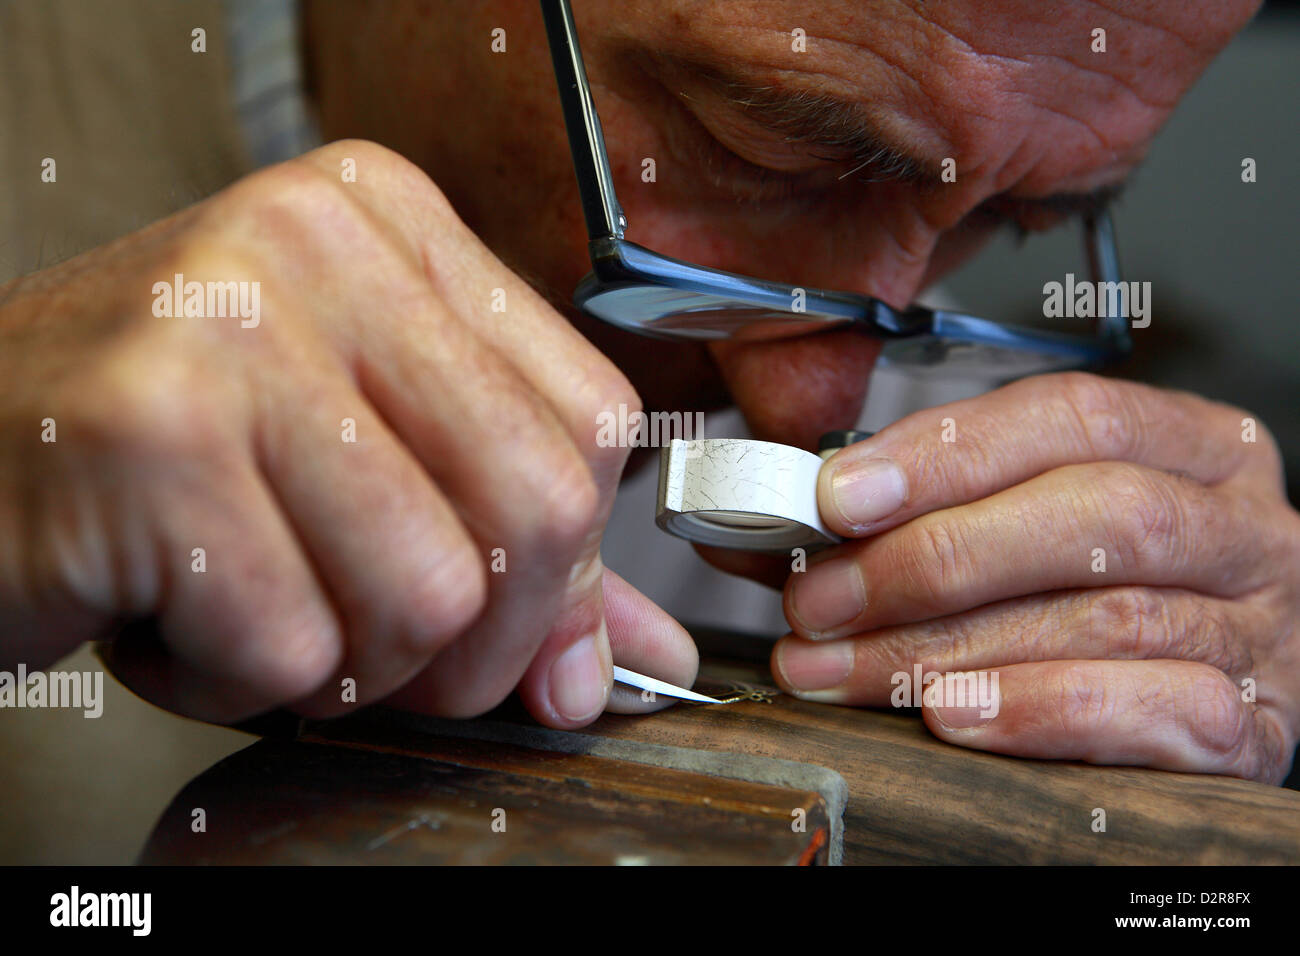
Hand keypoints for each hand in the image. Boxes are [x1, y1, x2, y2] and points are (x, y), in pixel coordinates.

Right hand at [0, 140, 695, 726]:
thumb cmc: (158, 452)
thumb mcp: (353, 457)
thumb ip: (511, 553)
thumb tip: (628, 670)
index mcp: (390, 222)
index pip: (592, 422)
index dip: (568, 567)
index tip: (511, 624)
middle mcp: (317, 244)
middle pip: (540, 503)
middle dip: (477, 643)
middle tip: (383, 650)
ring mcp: (231, 326)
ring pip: (430, 593)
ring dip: (348, 663)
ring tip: (254, 609)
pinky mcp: (151, 436)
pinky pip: (293, 648)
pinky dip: (236, 683)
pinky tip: (170, 619)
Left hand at [771, 372, 1299, 781]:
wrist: (1219, 682)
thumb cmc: (1105, 586)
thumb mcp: (1026, 519)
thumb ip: (914, 516)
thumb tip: (772, 528)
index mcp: (1188, 443)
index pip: (1071, 417)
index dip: (946, 453)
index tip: (838, 495)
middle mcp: (1237, 523)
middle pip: (1097, 515)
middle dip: (935, 560)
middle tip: (823, 602)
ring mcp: (1258, 624)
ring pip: (1109, 616)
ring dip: (951, 647)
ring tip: (847, 670)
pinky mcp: (1257, 722)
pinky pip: (1158, 712)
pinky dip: (1042, 711)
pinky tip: (953, 716)